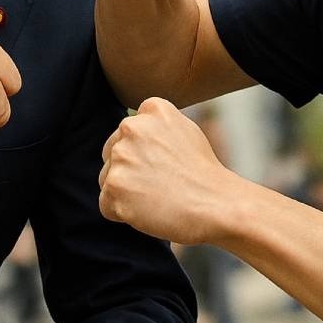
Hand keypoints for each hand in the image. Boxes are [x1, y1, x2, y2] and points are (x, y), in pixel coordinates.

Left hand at [99, 98, 238, 244]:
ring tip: (157, 198)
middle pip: (113, 153)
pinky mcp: (114, 187)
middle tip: (161, 184)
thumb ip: (155, 127)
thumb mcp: (185, 130)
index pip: (129, 133)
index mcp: (151, 109)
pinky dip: (122, 213)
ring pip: (107, 179)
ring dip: (126, 192)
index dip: (144, 154)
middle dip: (130, 171)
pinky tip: (148, 212)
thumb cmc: (205, 174)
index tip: (165, 165)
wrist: (217, 205)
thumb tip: (130, 135)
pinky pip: (106, 205)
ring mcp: (121, 157)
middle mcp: (131, 127)